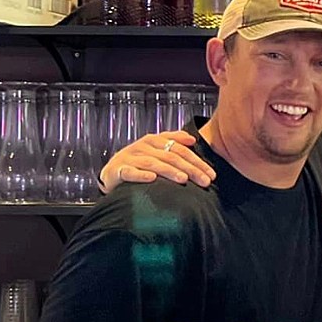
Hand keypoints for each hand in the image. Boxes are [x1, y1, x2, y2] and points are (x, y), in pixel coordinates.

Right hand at [99, 130, 215, 191]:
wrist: (111, 173)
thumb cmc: (137, 163)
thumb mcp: (155, 151)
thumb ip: (173, 142)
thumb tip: (192, 139)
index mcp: (154, 140)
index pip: (180, 150)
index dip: (197, 161)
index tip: (211, 174)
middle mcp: (142, 146)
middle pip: (171, 156)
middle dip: (190, 169)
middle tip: (205, 181)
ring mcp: (130, 157)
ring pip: (153, 163)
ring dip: (170, 171)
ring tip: (184, 179)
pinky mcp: (118, 170)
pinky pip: (130, 172)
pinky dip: (141, 175)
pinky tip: (152, 179)